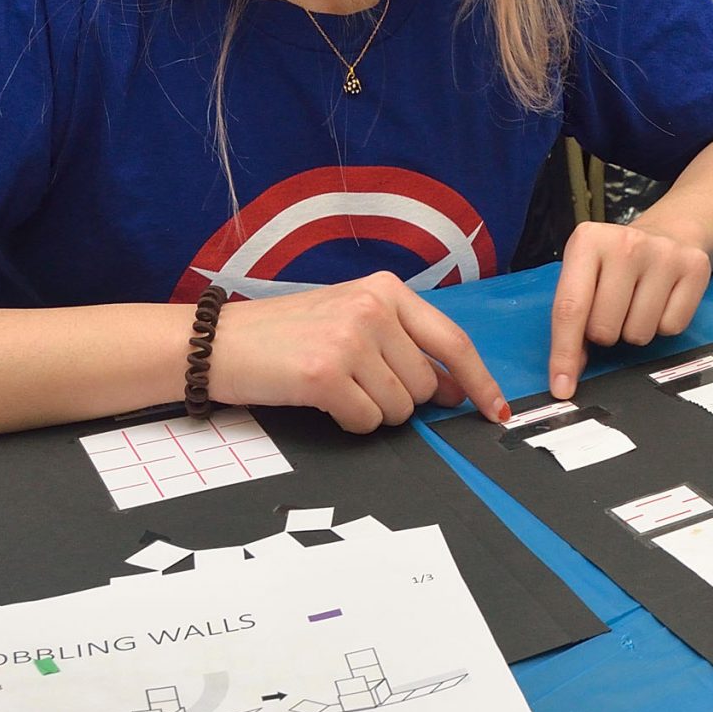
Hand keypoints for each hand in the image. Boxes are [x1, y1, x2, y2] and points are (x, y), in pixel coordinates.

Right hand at [207, 272, 508, 431]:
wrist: (217, 343)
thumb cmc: (285, 336)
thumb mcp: (351, 319)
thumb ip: (405, 344)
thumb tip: (454, 387)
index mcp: (387, 289)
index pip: (453, 340)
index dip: (479, 380)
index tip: (495, 408)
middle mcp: (374, 308)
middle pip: (425, 385)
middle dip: (401, 400)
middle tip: (358, 385)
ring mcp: (351, 339)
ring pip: (399, 408)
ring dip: (373, 411)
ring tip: (336, 387)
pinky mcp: (325, 374)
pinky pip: (367, 421)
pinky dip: (349, 422)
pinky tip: (322, 401)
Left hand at [546, 216, 712, 397]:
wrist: (669, 233)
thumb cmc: (617, 264)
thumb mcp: (584, 276)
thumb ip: (571, 320)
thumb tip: (568, 374)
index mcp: (587, 241)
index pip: (570, 309)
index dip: (564, 354)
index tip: (562, 388)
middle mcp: (625, 242)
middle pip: (604, 328)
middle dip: (604, 333)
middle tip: (612, 310)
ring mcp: (663, 253)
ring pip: (639, 333)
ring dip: (634, 330)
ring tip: (636, 303)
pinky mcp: (695, 267)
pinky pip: (671, 327)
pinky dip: (663, 325)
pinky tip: (660, 301)